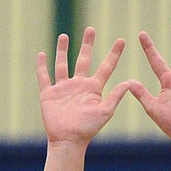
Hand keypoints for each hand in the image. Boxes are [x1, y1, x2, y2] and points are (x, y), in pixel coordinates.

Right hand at [37, 27, 129, 144]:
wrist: (68, 140)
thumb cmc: (88, 129)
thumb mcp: (105, 111)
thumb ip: (115, 96)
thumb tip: (129, 83)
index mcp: (93, 89)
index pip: (106, 67)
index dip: (114, 54)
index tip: (122, 40)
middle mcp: (78, 85)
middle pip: (83, 60)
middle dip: (87, 45)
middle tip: (91, 29)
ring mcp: (63, 88)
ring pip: (62, 64)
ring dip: (62, 50)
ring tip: (64, 36)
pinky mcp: (48, 94)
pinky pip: (44, 77)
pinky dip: (42, 66)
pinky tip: (41, 54)